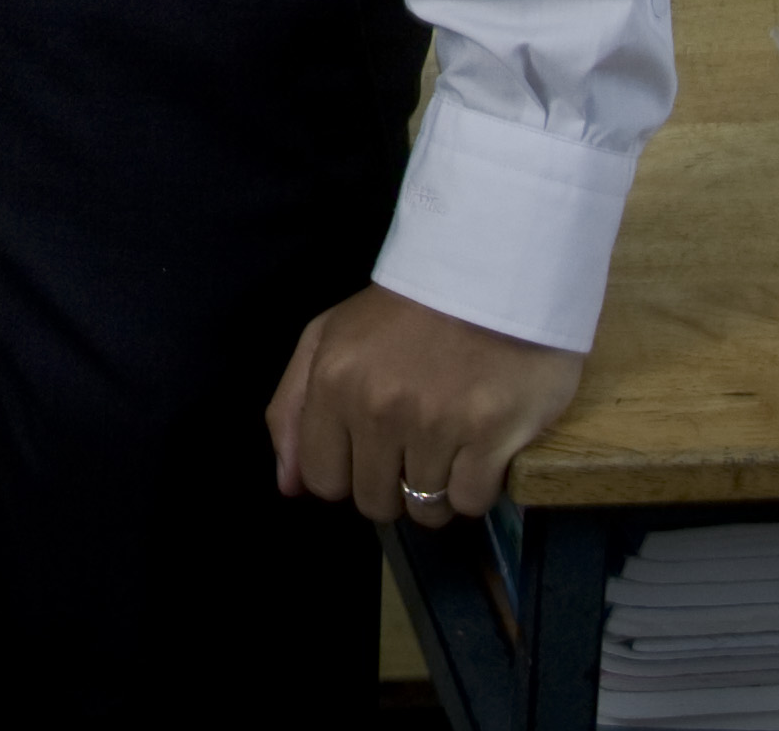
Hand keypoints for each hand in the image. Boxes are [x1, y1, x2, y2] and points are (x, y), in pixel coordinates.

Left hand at [264, 284, 585, 523]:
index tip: (368, 449)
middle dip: (391, 483)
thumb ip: (294, 408)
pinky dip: (476, 485)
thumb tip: (287, 485)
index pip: (321, 479)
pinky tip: (480, 445)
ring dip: (436, 487)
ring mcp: (437, 425)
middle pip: (374, 502)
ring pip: (425, 510)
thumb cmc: (405, 308)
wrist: (490, 269)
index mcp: (333, 383)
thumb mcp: (329, 337)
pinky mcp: (491, 435)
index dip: (345, 472)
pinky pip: (471, 502)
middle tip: (414, 442)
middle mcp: (379, 408)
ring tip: (449, 443)